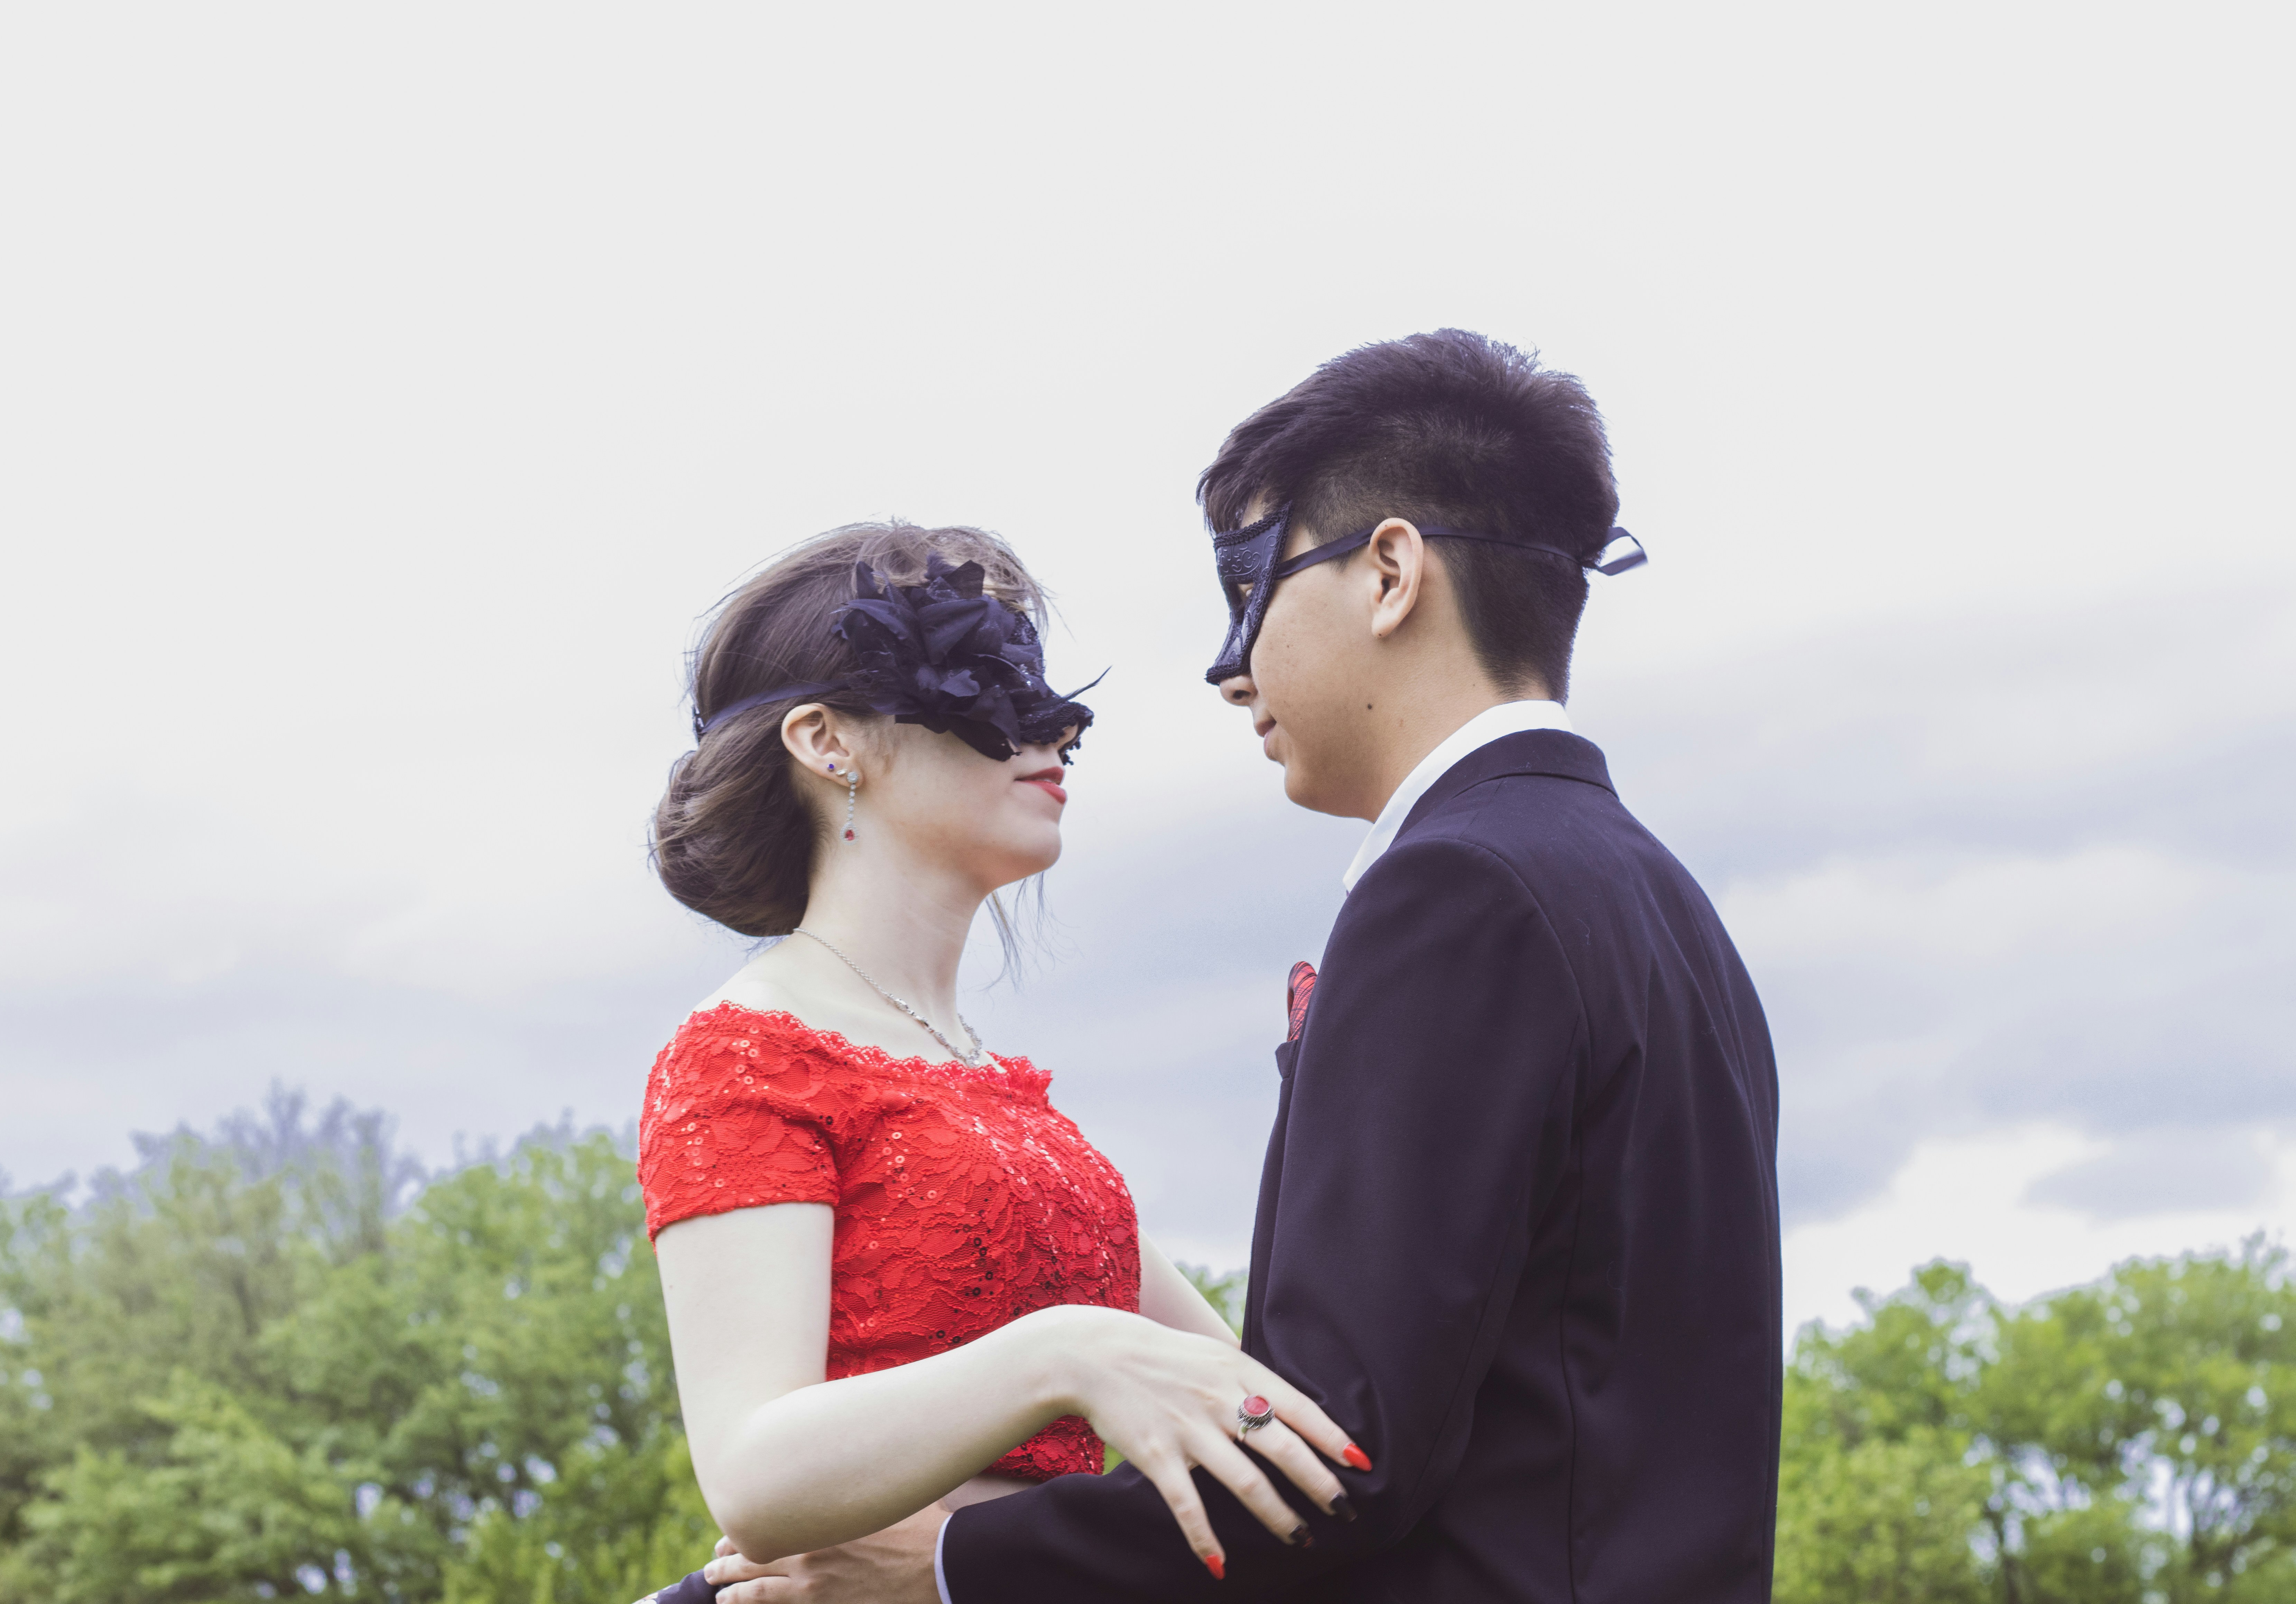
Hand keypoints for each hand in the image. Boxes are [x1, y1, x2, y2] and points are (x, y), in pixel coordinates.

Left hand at [703, 1509, 940, 1603]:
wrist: (937, 1561)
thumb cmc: (917, 1526)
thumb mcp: (884, 1499)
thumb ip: (860, 1495)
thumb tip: (857, 1476)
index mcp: (820, 1520)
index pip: (768, 1524)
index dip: (744, 1531)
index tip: (730, 1534)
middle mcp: (810, 1550)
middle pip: (754, 1557)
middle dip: (727, 1564)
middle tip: (710, 1568)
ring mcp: (815, 1583)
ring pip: (757, 1589)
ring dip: (732, 1592)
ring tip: (717, 1595)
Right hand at [1032, 1304, 1365, 1575]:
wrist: (1097, 1355)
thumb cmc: (1165, 1357)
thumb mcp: (1215, 1353)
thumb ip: (1252, 1380)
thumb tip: (1294, 1408)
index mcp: (1239, 1371)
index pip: (1300, 1409)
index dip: (1334, 1439)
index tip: (1363, 1466)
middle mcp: (1221, 1401)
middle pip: (1284, 1450)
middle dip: (1320, 1486)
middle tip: (1346, 1512)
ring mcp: (1189, 1430)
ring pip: (1247, 1483)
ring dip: (1279, 1517)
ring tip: (1302, 1539)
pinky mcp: (1158, 1456)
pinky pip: (1187, 1506)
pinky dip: (1205, 1539)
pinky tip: (1220, 1566)